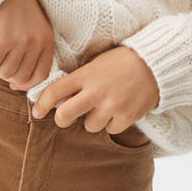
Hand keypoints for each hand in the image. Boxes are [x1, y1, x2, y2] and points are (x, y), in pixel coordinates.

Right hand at [0, 0, 54, 90]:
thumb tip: (17, 83)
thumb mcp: (33, 25)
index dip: (26, 84)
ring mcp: (20, 41)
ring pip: (4, 72)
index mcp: (47, 40)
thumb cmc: (14, 5)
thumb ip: (31, 49)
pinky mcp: (2, 40)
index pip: (41, 75)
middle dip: (6, 74)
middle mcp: (36, 42)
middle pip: (20, 77)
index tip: (14, 84)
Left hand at [31, 46, 159, 133]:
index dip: (42, 103)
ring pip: (89, 126)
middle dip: (62, 119)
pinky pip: (110, 129)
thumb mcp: (96, 63)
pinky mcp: (127, 116)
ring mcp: (112, 105)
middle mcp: (96, 91)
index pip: (55, 91)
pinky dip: (113, 122)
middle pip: (65, 116)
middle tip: (65, 117)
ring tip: (104, 106)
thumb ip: (79, 77)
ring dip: (93, 119)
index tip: (37, 112)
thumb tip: (58, 95)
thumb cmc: (122, 61)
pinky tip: (119, 109)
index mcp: (86, 75)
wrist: (155, 63)